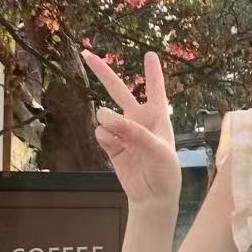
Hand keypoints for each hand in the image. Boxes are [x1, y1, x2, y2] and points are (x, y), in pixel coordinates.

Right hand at [84, 50, 181, 206]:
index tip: (150, 54)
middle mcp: (139, 120)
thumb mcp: (159, 151)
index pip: (155, 89)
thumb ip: (136, 132)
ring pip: (105, 114)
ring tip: (118, 135)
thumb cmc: (165, 172)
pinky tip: (115, 148)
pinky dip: (105, 138)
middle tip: (86, 54)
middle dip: (103, 73)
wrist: (153, 197)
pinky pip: (100, 133)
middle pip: (119, 91)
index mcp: (159, 117)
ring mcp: (123, 132)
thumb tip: (106, 118)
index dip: (152, 72)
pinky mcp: (111, 145)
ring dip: (109, 121)